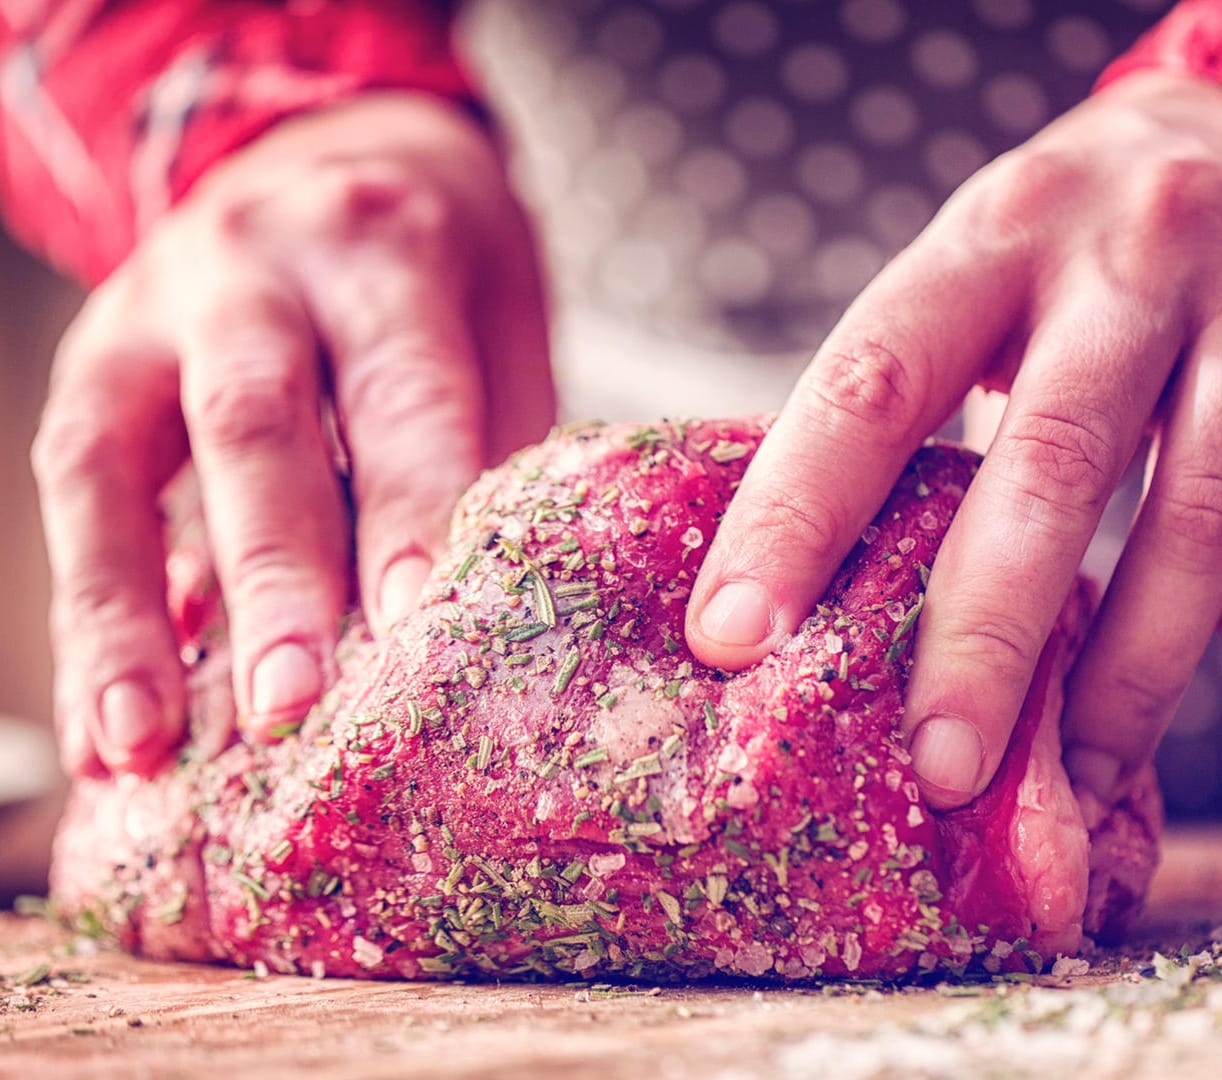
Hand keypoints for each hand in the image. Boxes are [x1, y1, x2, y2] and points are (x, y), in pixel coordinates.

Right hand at [33, 93, 552, 776]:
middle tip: (287, 707)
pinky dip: (92, 616)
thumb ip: (491, 446)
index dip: (405, 509)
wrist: (325, 146)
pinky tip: (104, 726)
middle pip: (253, 424)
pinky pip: (74, 491)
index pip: (399, 391)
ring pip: (115, 461)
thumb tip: (487, 616)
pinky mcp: (90, 363)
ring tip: (139, 746)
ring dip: (127, 616)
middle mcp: (256, 270)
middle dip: (271, 575)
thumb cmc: (438, 263)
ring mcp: (151, 312)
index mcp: (386, 248)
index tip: (412, 630)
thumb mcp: (498, 315)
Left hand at [685, 71, 1221, 809]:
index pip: (874, 382)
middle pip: (1048, 466)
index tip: (734, 640)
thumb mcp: (985, 272)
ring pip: (1205, 507)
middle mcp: (1138, 244)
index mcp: (997, 234)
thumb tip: (823, 612)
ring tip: (1092, 761)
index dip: (794, 515)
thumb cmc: (1089, 246)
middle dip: (987, 641)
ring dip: (1144, 663)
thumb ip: (923, 408)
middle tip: (940, 771)